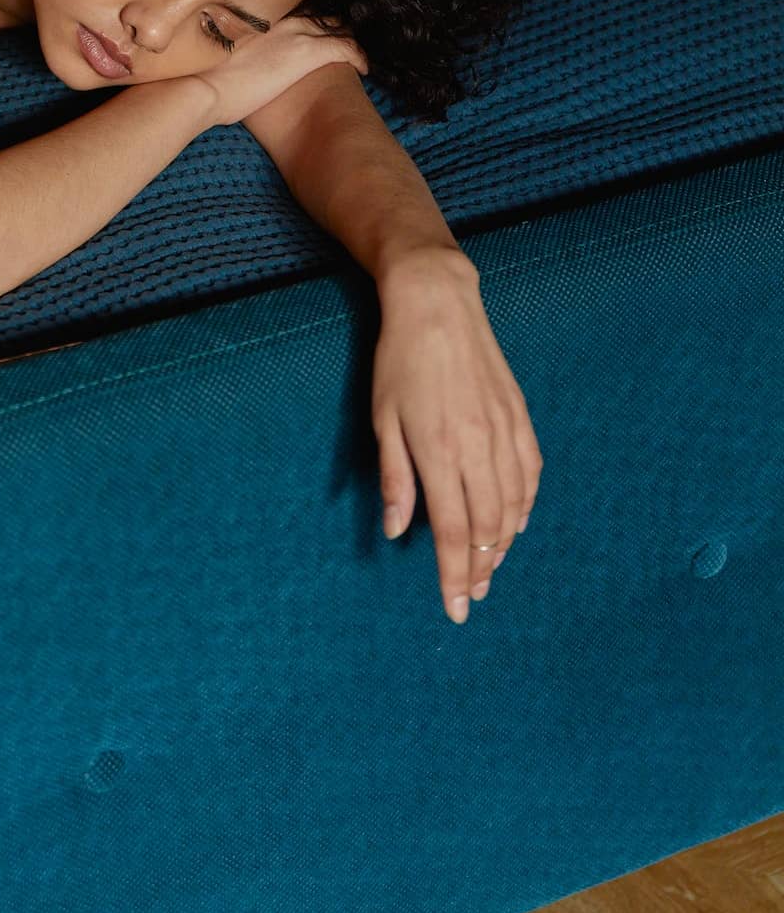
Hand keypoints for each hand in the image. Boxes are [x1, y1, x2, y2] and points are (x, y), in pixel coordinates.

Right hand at [201, 18, 367, 127]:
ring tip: (356, 57)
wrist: (209, 88)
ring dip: (349, 41)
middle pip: (323, 16)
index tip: (324, 34)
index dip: (316, 23)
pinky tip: (364, 69)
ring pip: (338, 29)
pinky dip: (359, 57)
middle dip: (336, 30)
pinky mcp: (308, 52)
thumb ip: (240, 49)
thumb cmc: (209, 79)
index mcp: (265, 18)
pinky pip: (347, 48)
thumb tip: (239, 60)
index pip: (302, 12)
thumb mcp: (225, 55)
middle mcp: (283, 19)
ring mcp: (297, 33)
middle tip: (345, 46)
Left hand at [371, 245, 542, 623]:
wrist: (437, 305)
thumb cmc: (399, 361)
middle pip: (487, 527)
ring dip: (503, 543)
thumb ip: (395, 478)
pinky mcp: (519, 416)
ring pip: (513, 505)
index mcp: (439, 451)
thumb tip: (396, 530)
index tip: (456, 608)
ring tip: (490, 567)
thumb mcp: (383, 419)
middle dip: (480, 569)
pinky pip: (530, 473)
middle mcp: (478, 447)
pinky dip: (525, 505)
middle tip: (473, 594)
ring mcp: (504, 431)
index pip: (452, 532)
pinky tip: (516, 521)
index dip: (454, 576)